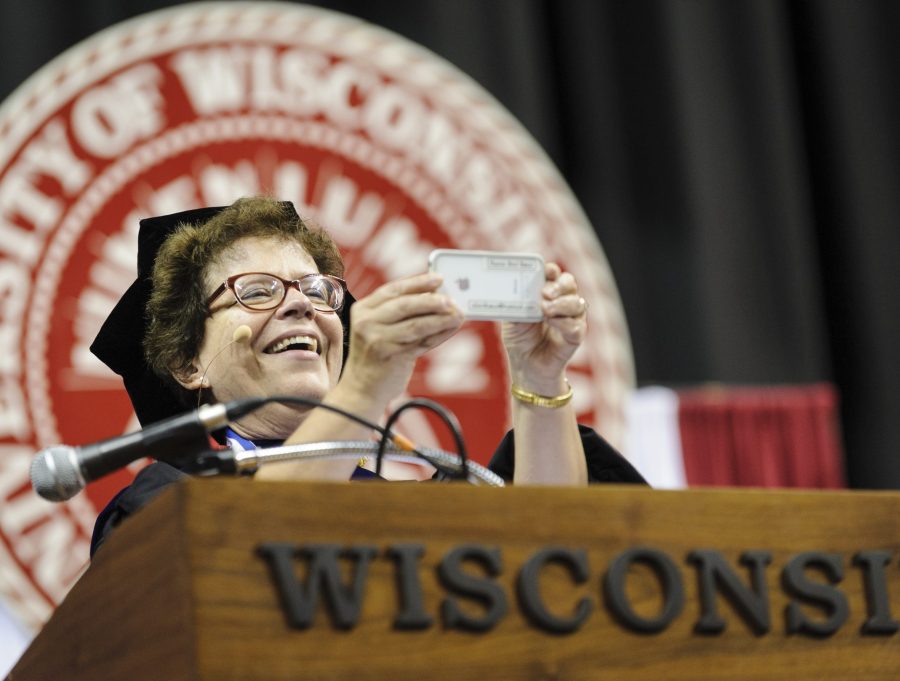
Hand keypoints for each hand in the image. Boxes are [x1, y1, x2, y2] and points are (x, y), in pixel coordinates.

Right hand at [340, 272, 462, 404]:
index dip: (418, 282)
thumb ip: (399, 311)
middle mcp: (367, 322)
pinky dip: (440, 334)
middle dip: (431, 301)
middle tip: (451, 300)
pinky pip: (422, 342)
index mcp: (363, 309)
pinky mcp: (392, 356)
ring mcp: (378, 340)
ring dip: (441, 319)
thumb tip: (435, 294)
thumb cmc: (375, 354)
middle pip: (405, 305)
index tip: (439, 278)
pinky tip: (451, 328)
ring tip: (458, 314)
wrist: (362, 388)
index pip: (393, 290)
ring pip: (417, 325)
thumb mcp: (377, 327)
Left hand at [502, 262, 586, 393]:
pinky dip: (563, 322)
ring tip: (545, 310)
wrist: (526, 366)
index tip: (546, 271)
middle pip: (569, 283)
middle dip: (559, 285)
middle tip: (545, 293)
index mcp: (546, 293)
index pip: (553, 275)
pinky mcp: (576, 335)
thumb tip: (514, 289)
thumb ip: (516, 303)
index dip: (551, 270)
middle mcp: (562, 302)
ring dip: (561, 304)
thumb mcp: (512, 318)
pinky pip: (577, 325)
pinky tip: (552, 322)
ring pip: (577, 303)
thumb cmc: (520, 339)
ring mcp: (571, 318)